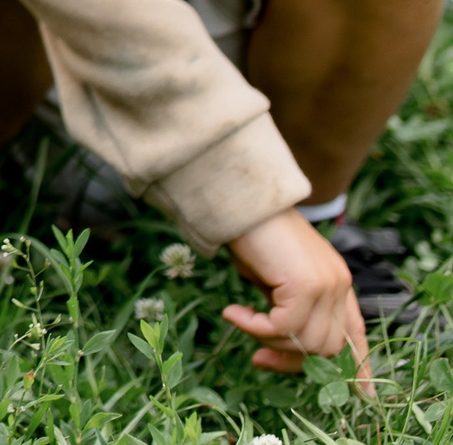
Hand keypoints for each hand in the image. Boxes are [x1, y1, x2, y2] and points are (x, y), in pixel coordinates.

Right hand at [223, 209, 371, 384]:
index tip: (359, 391)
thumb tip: (281, 344)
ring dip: (268, 340)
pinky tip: (233, 314)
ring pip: (306, 342)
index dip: (359, 365)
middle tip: (257, 358)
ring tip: (239, 320)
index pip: (356, 333)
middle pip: (328, 348)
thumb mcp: (275, 279)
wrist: (239, 200)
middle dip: (291, 359)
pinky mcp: (306, 284)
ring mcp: (327, 284)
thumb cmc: (250, 234)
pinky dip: (255, 327)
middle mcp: (339, 284)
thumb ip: (288, 307)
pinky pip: (283, 327)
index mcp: (337, 282)